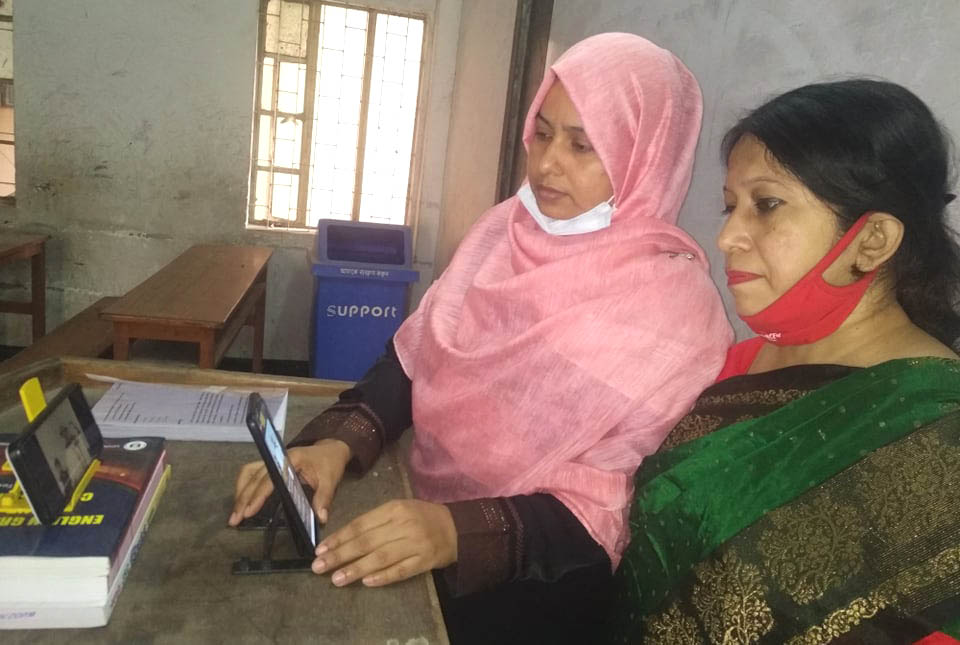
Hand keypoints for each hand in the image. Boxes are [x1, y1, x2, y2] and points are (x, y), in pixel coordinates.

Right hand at [228, 439, 350, 525]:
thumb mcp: (330, 480)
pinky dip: (245, 486)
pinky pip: (252, 473)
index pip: (269, 479)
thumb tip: (320, 519)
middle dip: (242, 498)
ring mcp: (273, 459)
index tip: (248, 512)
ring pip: (248, 473)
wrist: (332, 448)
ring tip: (235, 513)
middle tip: (234, 519)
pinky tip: (242, 501)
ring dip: (240, 492)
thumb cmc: (330, 462)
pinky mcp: (271, 464)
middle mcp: (278, 457)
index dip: (258, 495)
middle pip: (253, 477)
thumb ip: (324, 498)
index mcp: (291, 459)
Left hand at [312, 499, 457, 586]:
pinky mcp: (425, 560)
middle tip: (319, 567)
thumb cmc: (421, 517)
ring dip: (356, 569)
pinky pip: (401, 570)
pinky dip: (383, 577)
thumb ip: (375, 521)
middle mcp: (403, 525)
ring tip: (337, 578)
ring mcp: (415, 543)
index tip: (320, 549)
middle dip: (340, 555)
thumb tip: (343, 537)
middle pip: (366, 542)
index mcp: (394, 509)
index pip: (360, 524)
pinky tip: (366, 582)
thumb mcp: (399, 510)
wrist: (456, 528)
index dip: (339, 538)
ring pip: (380, 557)